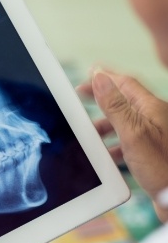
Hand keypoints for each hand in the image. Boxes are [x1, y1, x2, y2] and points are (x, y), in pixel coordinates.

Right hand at [79, 69, 167, 221]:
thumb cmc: (163, 168)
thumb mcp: (133, 133)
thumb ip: (115, 106)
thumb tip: (100, 78)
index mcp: (152, 109)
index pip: (125, 84)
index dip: (105, 77)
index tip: (88, 74)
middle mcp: (155, 120)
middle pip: (124, 102)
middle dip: (102, 100)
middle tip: (83, 98)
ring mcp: (154, 137)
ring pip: (125, 123)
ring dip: (105, 125)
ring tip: (90, 131)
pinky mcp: (152, 154)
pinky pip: (128, 142)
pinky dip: (113, 144)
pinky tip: (107, 154)